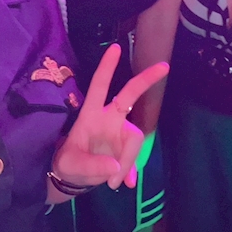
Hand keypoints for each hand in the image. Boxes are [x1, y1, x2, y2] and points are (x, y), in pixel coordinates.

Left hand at [51, 44, 168, 189]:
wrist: (72, 178)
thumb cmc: (67, 164)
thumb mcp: (71, 166)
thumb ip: (92, 166)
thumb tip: (115, 167)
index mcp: (91, 114)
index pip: (99, 86)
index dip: (107, 68)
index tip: (116, 48)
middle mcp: (109, 118)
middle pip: (130, 95)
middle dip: (146, 80)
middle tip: (164, 66)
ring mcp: (119, 132)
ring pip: (135, 138)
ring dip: (128, 161)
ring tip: (113, 183)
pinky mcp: (125, 148)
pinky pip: (135, 157)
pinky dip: (130, 170)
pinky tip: (126, 183)